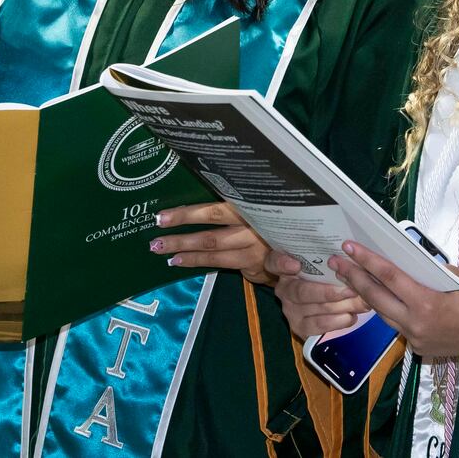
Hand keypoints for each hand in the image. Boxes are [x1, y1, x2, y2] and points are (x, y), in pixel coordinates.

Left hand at [148, 202, 274, 283]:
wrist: (302, 251)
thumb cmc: (271, 221)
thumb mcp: (257, 206)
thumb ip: (235, 202)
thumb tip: (196, 192)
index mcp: (250, 206)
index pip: (215, 209)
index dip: (188, 213)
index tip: (162, 216)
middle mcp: (252, 226)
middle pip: (212, 229)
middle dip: (182, 231)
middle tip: (156, 233)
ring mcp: (253, 248)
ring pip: (214, 249)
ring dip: (186, 250)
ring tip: (163, 251)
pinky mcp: (253, 265)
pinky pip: (220, 263)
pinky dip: (198, 262)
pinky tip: (180, 261)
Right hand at [266, 252, 368, 339]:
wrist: (315, 302)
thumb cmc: (320, 275)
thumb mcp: (319, 262)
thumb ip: (326, 258)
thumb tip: (350, 257)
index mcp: (283, 267)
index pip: (274, 262)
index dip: (282, 263)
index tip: (295, 265)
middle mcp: (283, 289)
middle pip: (303, 292)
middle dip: (330, 292)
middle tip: (353, 289)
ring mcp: (290, 310)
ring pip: (317, 309)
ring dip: (342, 306)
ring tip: (362, 302)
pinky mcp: (299, 327)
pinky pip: (320, 326)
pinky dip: (339, 321)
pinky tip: (352, 315)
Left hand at [333, 242, 458, 359]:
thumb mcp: (453, 277)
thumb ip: (424, 272)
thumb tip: (400, 260)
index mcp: (426, 303)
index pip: (388, 277)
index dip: (366, 260)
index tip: (348, 247)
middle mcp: (415, 324)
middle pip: (376, 297)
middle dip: (353, 278)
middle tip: (336, 261)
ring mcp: (416, 339)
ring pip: (383, 314)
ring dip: (367, 295)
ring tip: (350, 277)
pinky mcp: (419, 348)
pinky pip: (397, 326)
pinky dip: (389, 311)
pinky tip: (379, 299)